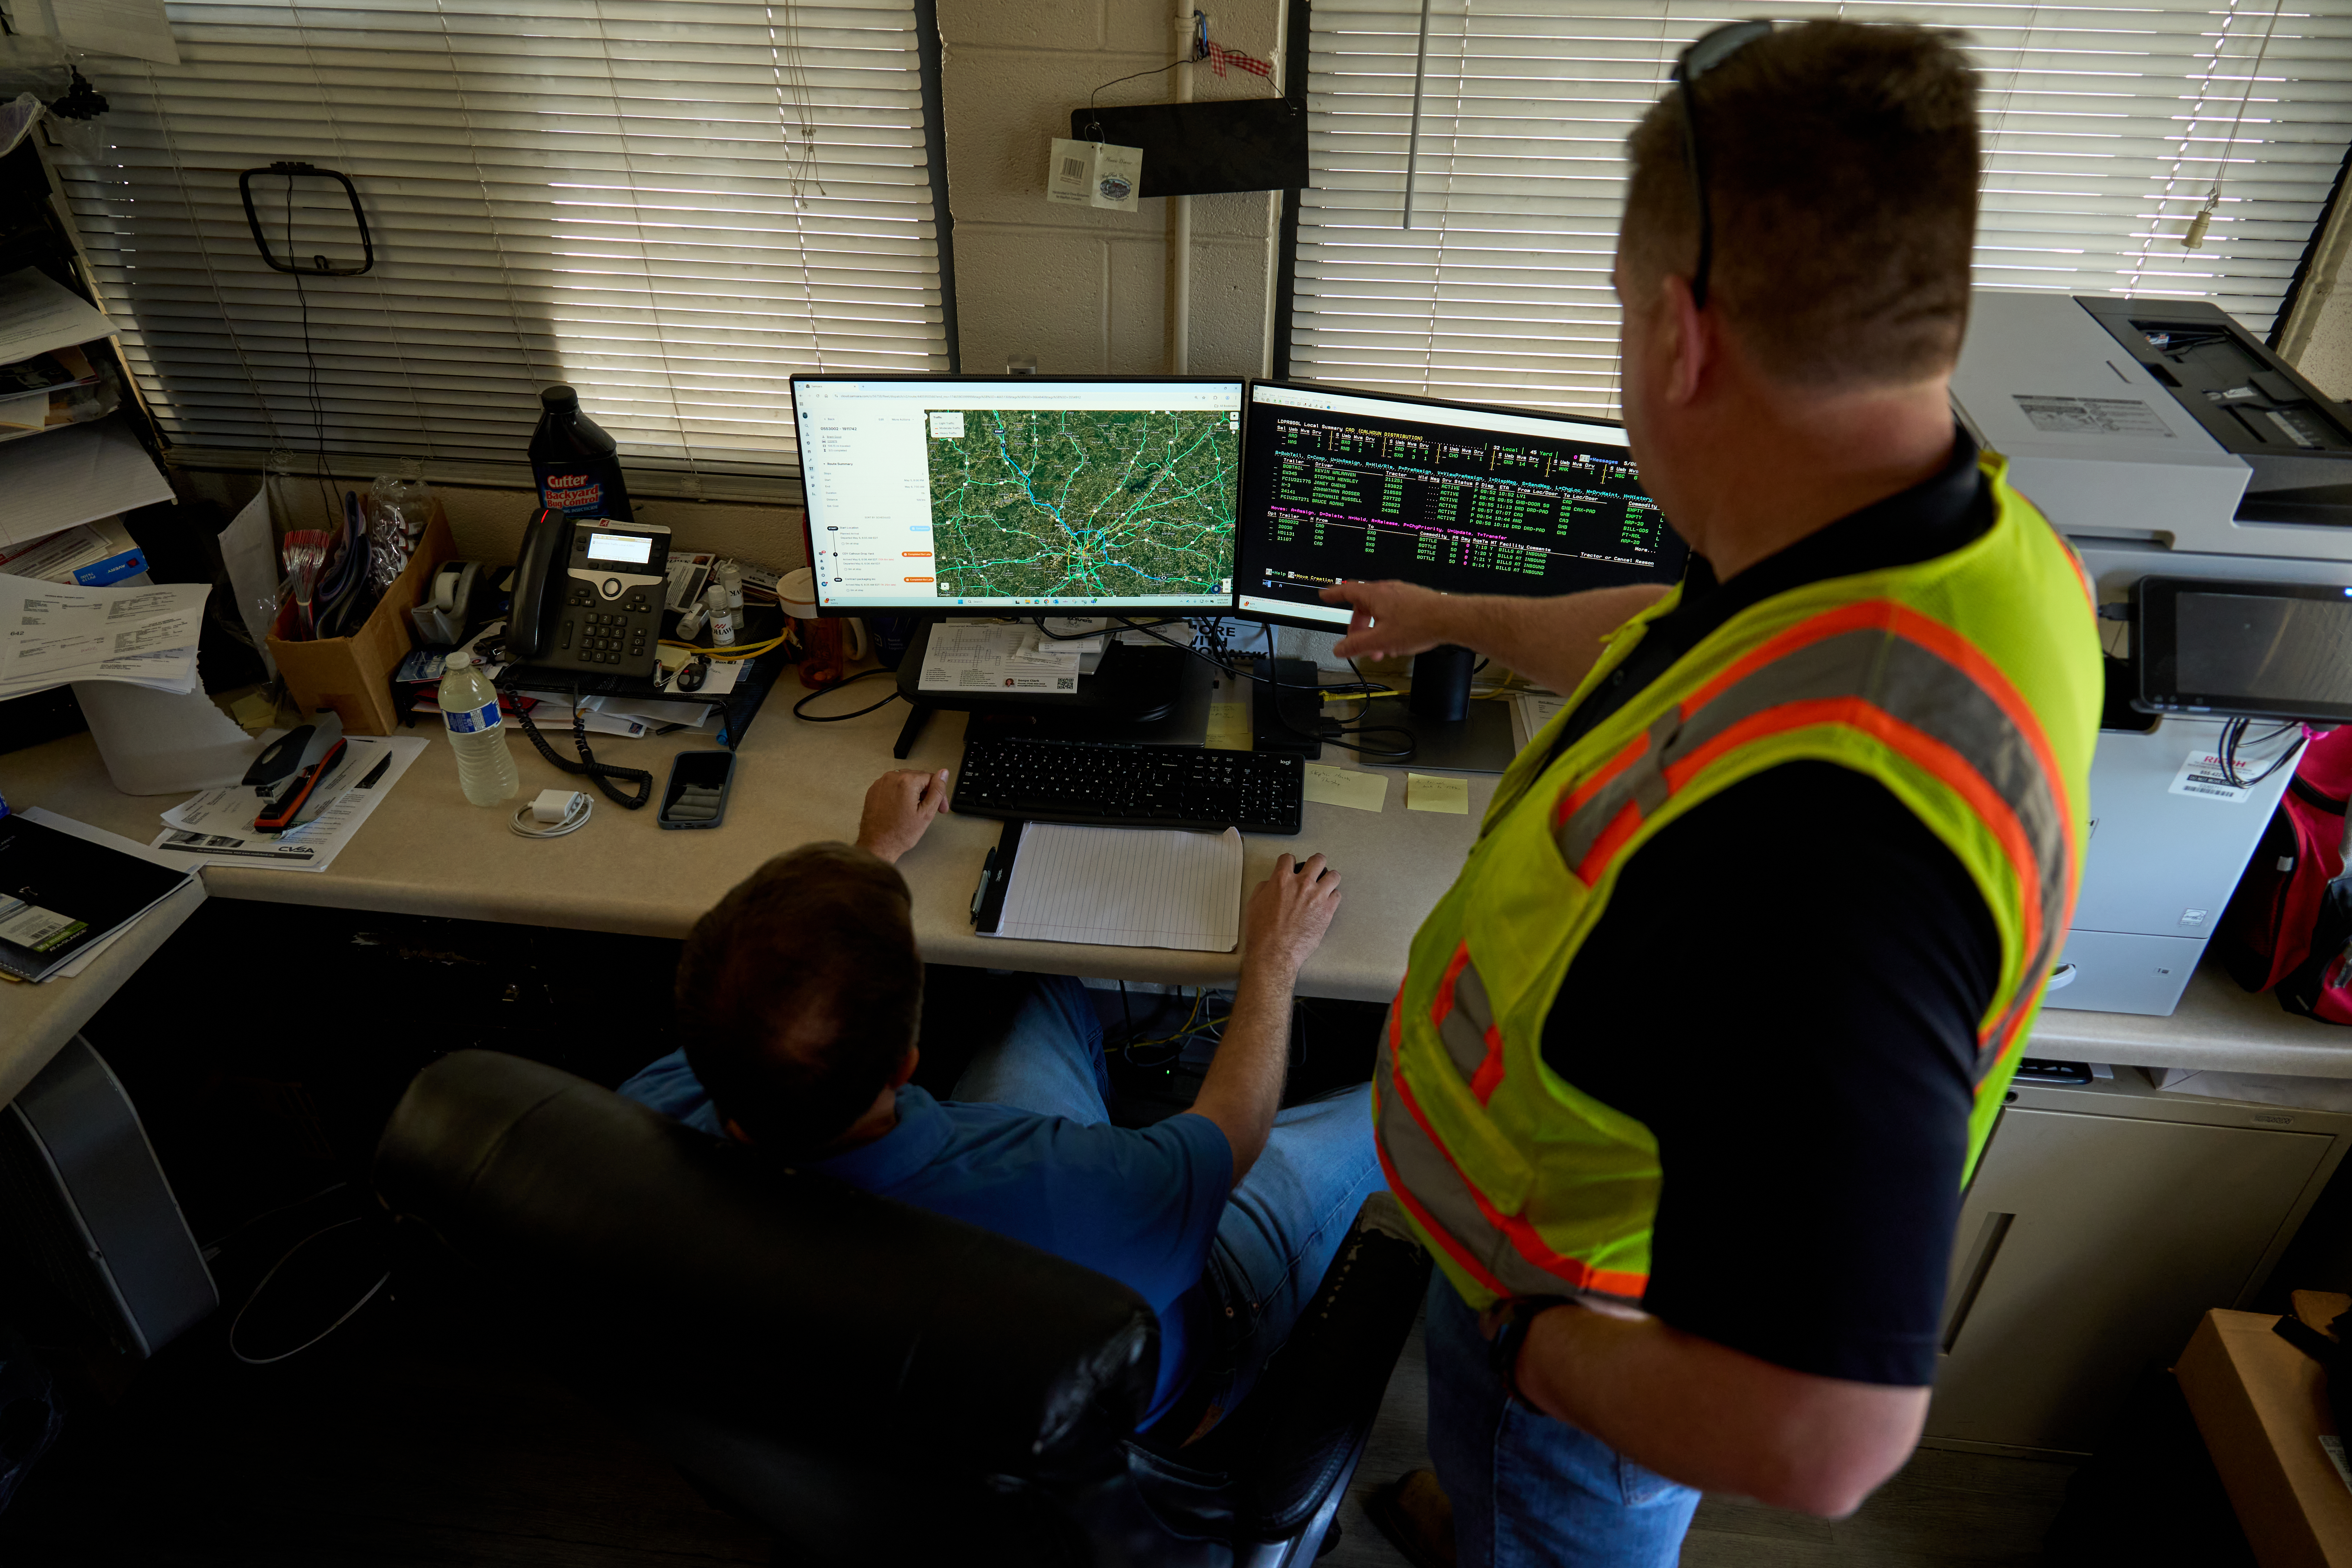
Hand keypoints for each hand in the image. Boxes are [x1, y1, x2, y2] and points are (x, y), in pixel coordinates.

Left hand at [855, 768, 949, 863]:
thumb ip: (937, 790)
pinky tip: (901, 808)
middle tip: (929, 810)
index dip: (939, 792)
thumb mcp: (926, 813)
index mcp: (906, 781)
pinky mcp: (874, 790)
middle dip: (926, 792)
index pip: (931, 777)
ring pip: (905, 780)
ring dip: (913, 792)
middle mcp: (891, 777)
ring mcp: (880, 783)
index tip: (940, 807)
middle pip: (918, 777)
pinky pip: (892, 785)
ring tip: (915, 809)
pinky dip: (899, 793)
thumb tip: (943, 773)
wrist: (877, 845)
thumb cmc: (899, 834)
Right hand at [1243, 852, 1342, 979]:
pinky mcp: (1328, 911)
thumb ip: (1265, 887)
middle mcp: (1302, 884)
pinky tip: (1326, 901)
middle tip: (1314, 869)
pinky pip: (1337, 895)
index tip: (1291, 866)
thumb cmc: (1262, 932)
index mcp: (1282, 879)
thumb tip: (1271, 884)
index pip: (1288, 858)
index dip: (1289, 862)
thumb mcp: (1254, 903)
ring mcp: (1317, 896)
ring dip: (1328, 879)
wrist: (1274, 952)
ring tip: (1325, 884)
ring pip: (1333, 875)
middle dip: (1315, 863)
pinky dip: (1332, 897)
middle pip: (1317, 860)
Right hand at [1321, 580, 1459, 660]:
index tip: (1325, 595)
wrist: (1450, 619)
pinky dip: (1389, 626)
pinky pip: (1394, 612)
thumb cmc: (1419, 624)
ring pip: (1380, 611)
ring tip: (1382, 649)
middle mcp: (1388, 590)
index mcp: (1375, 595)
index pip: (1347, 591)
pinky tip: (1398, 641)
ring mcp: (1403, 594)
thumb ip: (1356, 645)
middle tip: (1358, 644)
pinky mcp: (1415, 600)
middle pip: (1363, 606)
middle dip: (1359, 628)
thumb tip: (1340, 649)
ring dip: (1375, 631)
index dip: (1333, 595)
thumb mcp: (1380, 641)